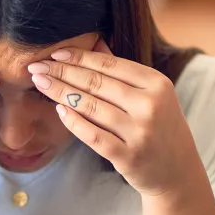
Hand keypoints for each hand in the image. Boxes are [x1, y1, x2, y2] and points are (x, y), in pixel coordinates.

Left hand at [26, 47, 208, 197]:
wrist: (178, 172)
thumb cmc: (161, 128)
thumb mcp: (152, 95)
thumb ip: (123, 71)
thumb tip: (94, 43)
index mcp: (157, 84)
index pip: (109, 64)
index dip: (78, 57)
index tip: (54, 53)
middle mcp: (149, 105)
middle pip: (96, 83)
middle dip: (62, 72)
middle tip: (36, 66)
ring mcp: (139, 132)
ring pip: (91, 107)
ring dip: (61, 93)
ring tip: (41, 83)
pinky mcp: (128, 156)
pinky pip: (93, 135)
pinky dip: (74, 121)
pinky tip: (59, 110)